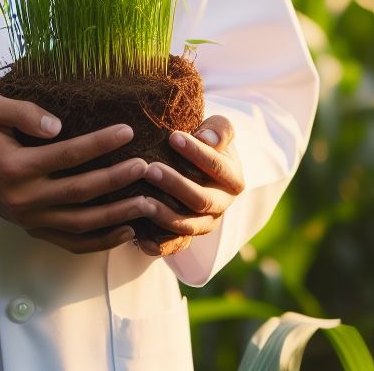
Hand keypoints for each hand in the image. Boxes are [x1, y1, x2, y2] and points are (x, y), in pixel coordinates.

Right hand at [0, 93, 150, 253]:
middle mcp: (26, 198)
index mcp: (17, 167)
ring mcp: (31, 219)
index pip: (68, 155)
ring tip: (147, 201)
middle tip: (146, 166)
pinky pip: (72, 243)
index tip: (128, 130)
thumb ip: (23, 112)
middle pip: (81, 192)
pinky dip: (101, 241)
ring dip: (117, 215)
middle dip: (117, 179)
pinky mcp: (34, 230)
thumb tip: (57, 125)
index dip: (100, 143)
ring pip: (82, 223)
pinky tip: (127, 230)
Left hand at [136, 115, 244, 256]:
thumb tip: (207, 138)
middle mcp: (222, 205)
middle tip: (150, 170)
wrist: (195, 164)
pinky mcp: (187, 236)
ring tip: (141, 201)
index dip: (197, 153)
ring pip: (188, 225)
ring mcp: (205, 223)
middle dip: (175, 185)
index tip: (173, 137)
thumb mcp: (216, 129)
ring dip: (165, 214)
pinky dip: (159, 244)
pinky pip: (175, 245)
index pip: (218, 167)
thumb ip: (219, 129)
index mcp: (233, 179)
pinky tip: (140, 238)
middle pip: (202, 199)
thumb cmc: (204, 140)